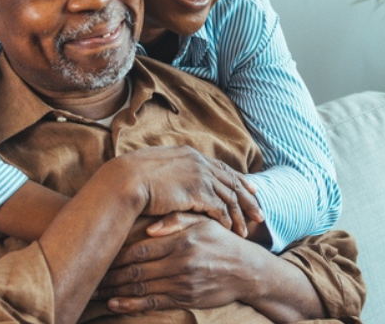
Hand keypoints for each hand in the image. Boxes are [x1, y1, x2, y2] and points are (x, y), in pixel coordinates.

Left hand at [93, 213, 266, 312]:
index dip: (116, 253)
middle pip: (135, 269)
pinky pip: (153, 303)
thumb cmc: (220, 241)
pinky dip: (131, 305)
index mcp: (181, 240)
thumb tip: (149, 225)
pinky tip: (114, 304)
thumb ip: (176, 219)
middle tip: (90, 275)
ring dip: (115, 291)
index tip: (99, 253)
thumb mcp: (203, 222)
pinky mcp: (185, 299)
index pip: (140, 248)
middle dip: (109, 274)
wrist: (247, 270)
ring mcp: (182, 283)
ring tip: (95, 291)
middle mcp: (180, 262)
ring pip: (140, 288)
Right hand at [114, 146, 261, 236]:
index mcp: (190, 154)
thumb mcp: (154, 167)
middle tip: (260, 213)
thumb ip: (170, 171)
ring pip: (229, 197)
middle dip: (248, 199)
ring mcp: (200, 176)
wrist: (125, 180)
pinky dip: (227, 220)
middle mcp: (199, 162)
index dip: (238, 179)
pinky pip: (220, 208)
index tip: (252, 189)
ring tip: (247, 230)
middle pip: (232, 182)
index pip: (222, 168)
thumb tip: (170, 178)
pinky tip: (231, 231)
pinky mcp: (197, 192)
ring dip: (240, 215)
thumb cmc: (131, 177)